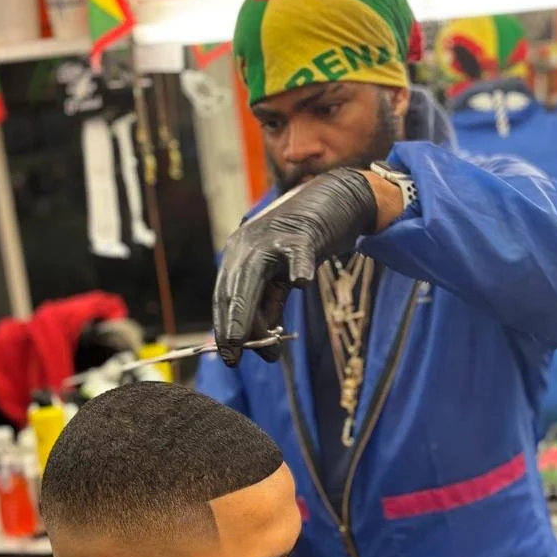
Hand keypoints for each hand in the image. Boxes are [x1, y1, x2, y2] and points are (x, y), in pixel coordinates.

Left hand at [214, 168, 385, 365]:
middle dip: (232, 325)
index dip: (224, 327)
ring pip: (254, 276)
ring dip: (252, 311)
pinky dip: (298, 268)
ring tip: (261, 342)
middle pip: (233, 288)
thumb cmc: (304, 245)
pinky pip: (298, 253)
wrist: (333, 201)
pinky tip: (301, 283)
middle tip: (234, 356)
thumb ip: (271, 308)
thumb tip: (265, 349)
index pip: (223, 295)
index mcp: (238, 256)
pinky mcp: (302, 231)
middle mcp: (247, 244)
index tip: (229, 356)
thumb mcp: (281, 279)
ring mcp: (272, 235)